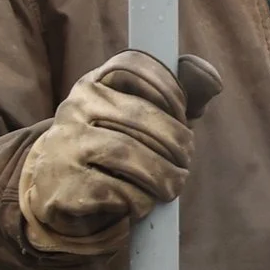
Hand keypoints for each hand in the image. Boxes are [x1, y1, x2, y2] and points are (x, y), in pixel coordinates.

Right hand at [18, 50, 221, 254]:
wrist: (56, 187)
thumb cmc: (112, 143)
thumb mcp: (137, 114)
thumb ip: (177, 95)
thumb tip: (213, 79)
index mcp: (93, 84)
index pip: (133, 67)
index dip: (169, 89)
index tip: (184, 115)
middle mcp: (72, 109)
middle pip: (139, 115)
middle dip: (176, 140)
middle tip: (187, 158)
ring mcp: (63, 147)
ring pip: (126, 152)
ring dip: (163, 173)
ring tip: (175, 183)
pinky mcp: (63, 186)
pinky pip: (115, 191)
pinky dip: (140, 200)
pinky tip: (143, 202)